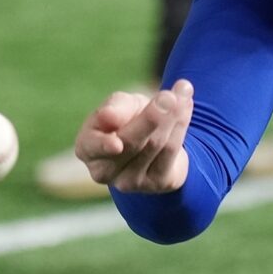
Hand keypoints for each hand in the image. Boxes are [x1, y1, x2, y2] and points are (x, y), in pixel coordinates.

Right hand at [73, 82, 192, 193]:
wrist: (153, 138)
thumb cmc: (127, 118)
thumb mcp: (120, 105)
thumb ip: (115, 108)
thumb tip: (109, 118)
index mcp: (86, 147)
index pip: (92, 146)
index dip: (103, 145)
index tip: (117, 143)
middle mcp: (105, 171)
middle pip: (131, 143)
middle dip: (152, 117)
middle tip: (169, 97)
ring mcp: (131, 182)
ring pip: (156, 145)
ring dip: (173, 115)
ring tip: (183, 90)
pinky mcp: (157, 183)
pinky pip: (172, 151)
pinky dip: (181, 125)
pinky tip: (186, 105)